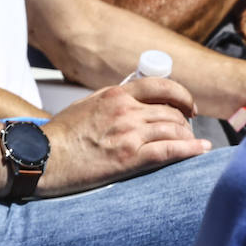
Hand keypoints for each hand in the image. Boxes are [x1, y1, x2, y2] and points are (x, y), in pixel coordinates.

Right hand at [40, 78, 209, 196]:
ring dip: (188, 136)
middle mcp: (125, 111)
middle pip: (172, 111)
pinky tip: (201, 151)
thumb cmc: (59, 134)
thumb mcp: (85, 105)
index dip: (181, 95)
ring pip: (175, 130)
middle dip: (185, 120)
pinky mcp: (131, 158)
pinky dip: (191, 150)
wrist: (43, 155)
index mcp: (114, 94)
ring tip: (192, 143)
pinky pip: (171, 151)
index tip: (187, 105)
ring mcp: (129, 134)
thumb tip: (130, 103)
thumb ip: (110, 102)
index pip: (161, 87)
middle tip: (187, 129)